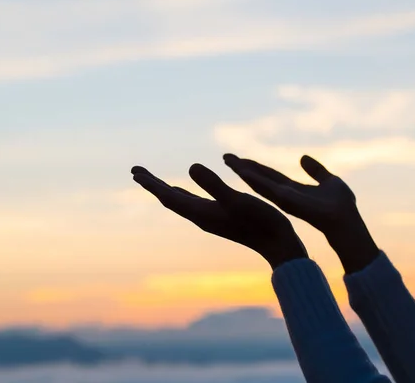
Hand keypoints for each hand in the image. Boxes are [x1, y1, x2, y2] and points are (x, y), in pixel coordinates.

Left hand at [131, 163, 306, 268]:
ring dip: (166, 189)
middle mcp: (202, 217)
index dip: (152, 184)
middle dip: (153, 185)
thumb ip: (215, 185)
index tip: (135, 171)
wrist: (280, 247)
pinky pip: (194, 203)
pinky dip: (183, 194)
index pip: (169, 197)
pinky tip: (185, 191)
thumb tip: (191, 167)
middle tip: (136, 171)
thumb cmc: (261, 223)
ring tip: (153, 181)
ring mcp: (211, 218)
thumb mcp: (238, 200)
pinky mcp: (222, 217)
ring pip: (181, 201)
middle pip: (170, 199)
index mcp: (201, 213)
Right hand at [223, 154, 378, 273]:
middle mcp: (284, 194)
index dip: (255, 167)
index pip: (269, 176)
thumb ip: (316, 171)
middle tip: (226, 157)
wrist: (346, 221)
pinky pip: (267, 189)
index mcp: (292, 189)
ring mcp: (283, 198)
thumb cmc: (342, 206)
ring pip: (258, 183)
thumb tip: (303, 158)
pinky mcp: (286, 201)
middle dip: (243, 168)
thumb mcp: (330, 181)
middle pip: (259, 178)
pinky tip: (243, 171)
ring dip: (244, 171)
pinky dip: (255, 179)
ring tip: (229, 161)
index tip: (240, 160)